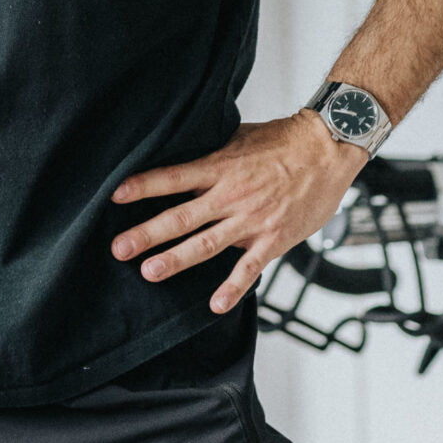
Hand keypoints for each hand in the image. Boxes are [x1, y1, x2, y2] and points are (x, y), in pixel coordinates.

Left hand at [111, 114, 365, 314]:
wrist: (327, 150)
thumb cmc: (282, 142)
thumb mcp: (237, 137)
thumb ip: (210, 153)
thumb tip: (179, 155)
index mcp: (219, 167)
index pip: (172, 177)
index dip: (142, 186)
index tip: (115, 196)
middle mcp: (230, 195)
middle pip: (181, 217)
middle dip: (147, 234)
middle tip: (118, 248)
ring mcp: (251, 220)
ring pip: (207, 243)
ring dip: (176, 259)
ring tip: (149, 271)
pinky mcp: (273, 238)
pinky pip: (250, 268)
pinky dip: (232, 288)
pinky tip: (215, 305)